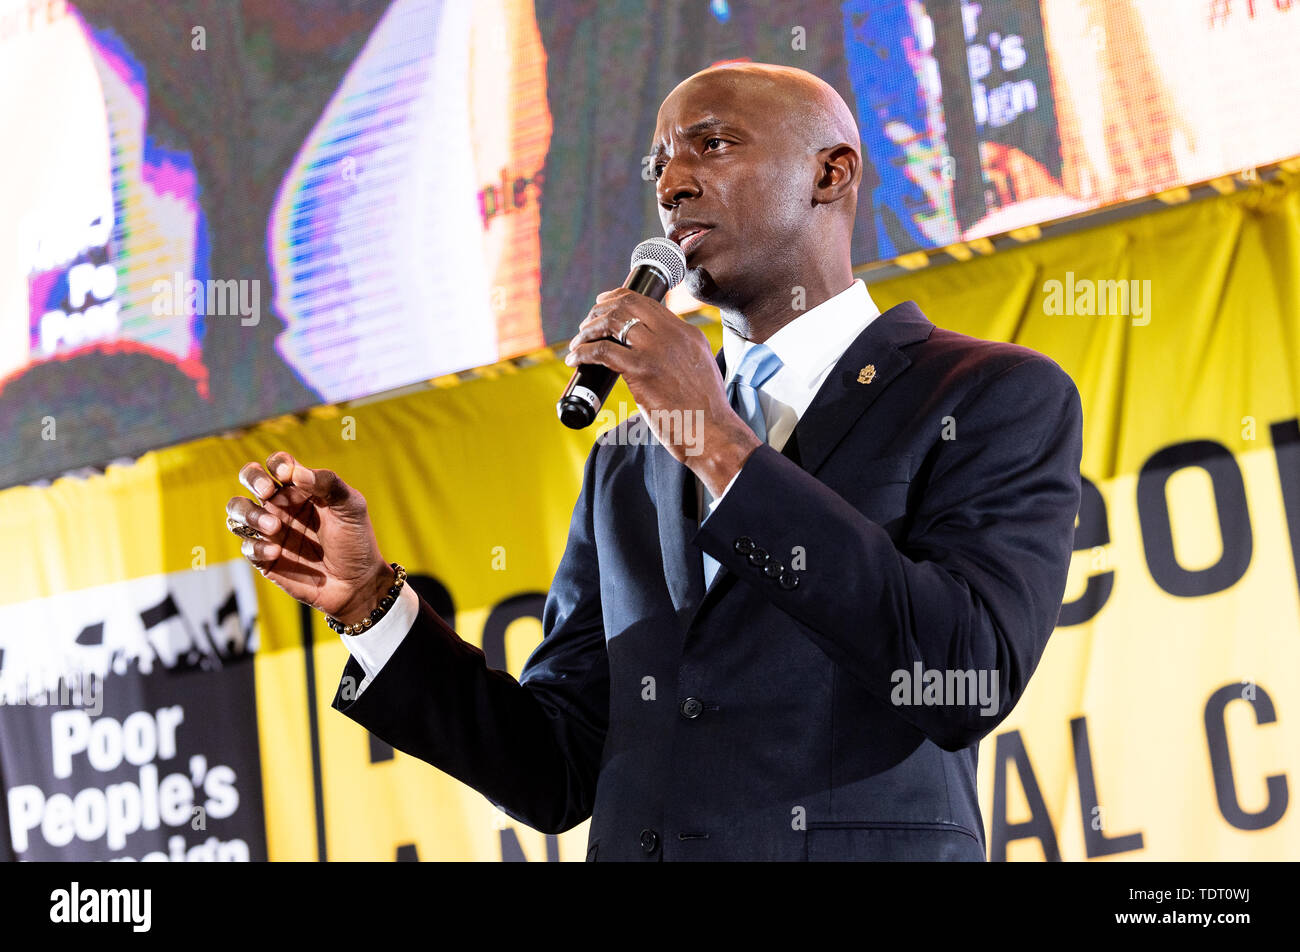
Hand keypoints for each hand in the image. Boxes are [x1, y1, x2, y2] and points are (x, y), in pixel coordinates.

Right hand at [225, 452, 392, 624]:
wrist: (357, 583)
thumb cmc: (356, 540)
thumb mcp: (351, 506)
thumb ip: (328, 483)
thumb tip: (296, 472)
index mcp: (302, 488)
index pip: (278, 464)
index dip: (277, 463)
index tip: (288, 475)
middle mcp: (282, 505)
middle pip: (250, 478)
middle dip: (252, 478)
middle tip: (268, 492)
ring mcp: (270, 531)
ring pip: (238, 510)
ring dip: (250, 514)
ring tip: (275, 527)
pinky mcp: (264, 557)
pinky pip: (246, 546)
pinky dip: (257, 547)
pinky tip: (277, 552)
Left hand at [564, 288, 760, 493]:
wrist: (713, 433)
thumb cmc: (704, 411)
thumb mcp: (699, 367)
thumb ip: (680, 352)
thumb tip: (653, 352)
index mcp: (687, 333)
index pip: (646, 302)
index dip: (617, 298)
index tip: (602, 305)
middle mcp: (672, 335)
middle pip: (626, 304)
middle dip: (599, 310)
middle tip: (586, 325)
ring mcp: (656, 351)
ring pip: (612, 322)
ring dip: (588, 330)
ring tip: (579, 343)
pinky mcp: (642, 372)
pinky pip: (603, 351)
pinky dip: (584, 352)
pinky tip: (576, 360)